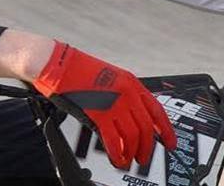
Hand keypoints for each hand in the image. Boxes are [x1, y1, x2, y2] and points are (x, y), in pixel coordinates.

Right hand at [32, 42, 176, 169]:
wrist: (54, 63)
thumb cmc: (75, 69)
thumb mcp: (108, 77)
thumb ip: (121, 96)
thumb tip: (128, 118)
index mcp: (130, 82)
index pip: (157, 111)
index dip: (166, 131)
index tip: (169, 143)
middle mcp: (126, 92)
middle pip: (147, 127)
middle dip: (147, 147)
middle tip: (144, 158)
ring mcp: (113, 103)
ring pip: (133, 136)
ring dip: (133, 152)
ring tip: (129, 161)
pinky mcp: (98, 113)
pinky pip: (113, 140)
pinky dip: (118, 154)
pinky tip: (117, 159)